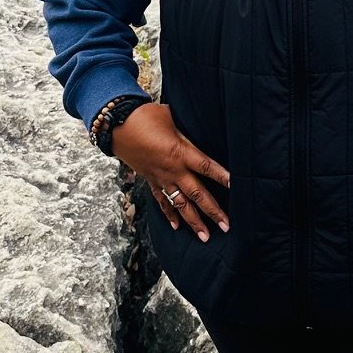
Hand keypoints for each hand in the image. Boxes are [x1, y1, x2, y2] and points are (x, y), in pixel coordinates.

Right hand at [112, 103, 229, 244]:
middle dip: (212, 211)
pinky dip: (170, 215)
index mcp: (180, 152)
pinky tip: (177, 227)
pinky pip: (162, 201)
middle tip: (226, 226)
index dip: (222, 176)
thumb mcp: (172, 117)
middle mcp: (173, 170)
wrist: (116, 126)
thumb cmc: (146, 116)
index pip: (206, 167)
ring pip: (180, 204)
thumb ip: (188, 128)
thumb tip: (202, 123)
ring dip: (193, 221)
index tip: (236, 186)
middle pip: (197, 194)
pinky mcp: (150, 180)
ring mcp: (161, 178)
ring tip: (205, 236)